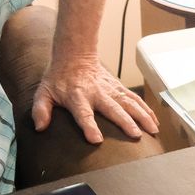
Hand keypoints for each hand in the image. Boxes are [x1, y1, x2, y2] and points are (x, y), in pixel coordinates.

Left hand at [31, 60, 157, 143]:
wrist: (74, 55)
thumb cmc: (58, 79)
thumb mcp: (43, 93)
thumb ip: (40, 110)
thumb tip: (40, 127)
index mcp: (77, 97)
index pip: (83, 114)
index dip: (89, 126)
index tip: (96, 139)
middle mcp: (96, 93)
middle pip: (113, 109)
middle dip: (125, 122)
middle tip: (135, 135)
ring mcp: (110, 90)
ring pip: (129, 103)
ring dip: (142, 116)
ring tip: (152, 131)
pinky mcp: (119, 88)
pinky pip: (135, 99)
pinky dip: (146, 110)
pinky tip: (155, 122)